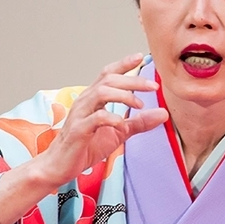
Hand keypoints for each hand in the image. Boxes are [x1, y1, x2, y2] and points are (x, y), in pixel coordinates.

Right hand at [36, 53, 168, 186]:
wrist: (60, 166)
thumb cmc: (85, 146)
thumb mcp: (119, 133)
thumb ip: (139, 122)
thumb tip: (163, 113)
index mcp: (93, 99)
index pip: (108, 74)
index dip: (123, 64)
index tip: (140, 57)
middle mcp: (85, 102)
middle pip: (109, 80)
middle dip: (133, 80)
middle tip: (153, 86)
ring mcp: (80, 115)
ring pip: (101, 92)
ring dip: (124, 95)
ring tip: (139, 105)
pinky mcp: (78, 130)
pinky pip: (95, 118)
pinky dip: (112, 118)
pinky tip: (122, 124)